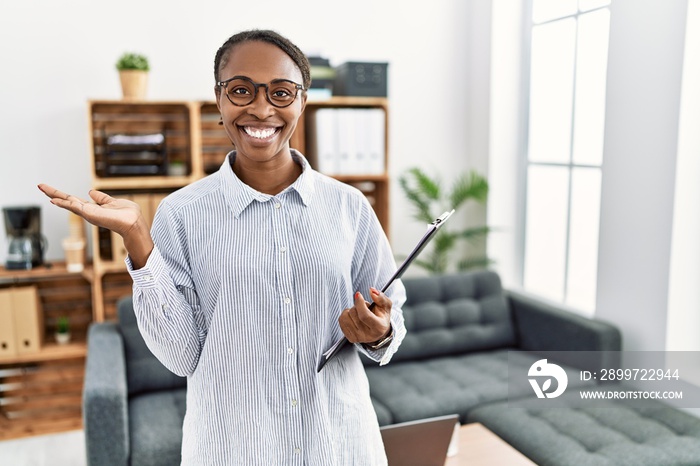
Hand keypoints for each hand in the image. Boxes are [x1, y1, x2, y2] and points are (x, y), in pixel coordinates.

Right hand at [37, 184, 153, 267]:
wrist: (133, 223)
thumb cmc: (127, 215)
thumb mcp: (112, 201)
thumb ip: (101, 198)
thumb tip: (91, 191)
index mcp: (92, 208)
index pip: (74, 200)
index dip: (63, 196)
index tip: (51, 191)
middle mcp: (88, 211)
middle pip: (67, 201)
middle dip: (54, 193)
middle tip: (40, 185)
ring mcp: (88, 213)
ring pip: (68, 203)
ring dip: (56, 195)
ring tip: (43, 188)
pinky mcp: (90, 214)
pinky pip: (74, 207)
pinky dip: (64, 203)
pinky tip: (54, 199)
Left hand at [338, 287, 391, 343]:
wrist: (378, 332)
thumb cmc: (382, 317)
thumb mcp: (386, 306)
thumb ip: (380, 297)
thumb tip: (371, 290)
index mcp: (378, 328)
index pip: (364, 315)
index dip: (359, 303)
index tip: (358, 294)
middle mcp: (368, 335)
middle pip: (354, 314)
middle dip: (357, 305)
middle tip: (364, 307)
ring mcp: (358, 338)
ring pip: (345, 317)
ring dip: (350, 310)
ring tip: (358, 312)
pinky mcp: (351, 338)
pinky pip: (341, 321)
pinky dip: (346, 315)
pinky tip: (353, 317)